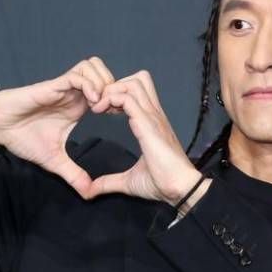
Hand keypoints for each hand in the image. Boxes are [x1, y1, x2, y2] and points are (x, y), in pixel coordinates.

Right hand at [0, 57, 115, 198]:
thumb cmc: (22, 137)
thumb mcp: (54, 161)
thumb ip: (73, 175)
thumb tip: (88, 193)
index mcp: (78, 106)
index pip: (107, 91)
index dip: (118, 101)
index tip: (121, 119)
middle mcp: (74, 93)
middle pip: (106, 74)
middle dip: (115, 89)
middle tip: (115, 111)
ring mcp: (64, 87)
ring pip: (93, 67)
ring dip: (103, 84)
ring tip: (102, 107)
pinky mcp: (53, 85)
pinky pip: (78, 74)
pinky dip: (89, 85)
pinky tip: (92, 103)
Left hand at [85, 70, 207, 205]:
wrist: (180, 189)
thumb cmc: (162, 183)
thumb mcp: (129, 181)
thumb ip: (109, 182)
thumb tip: (91, 191)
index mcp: (152, 124)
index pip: (137, 92)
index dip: (117, 95)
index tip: (103, 111)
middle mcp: (154, 115)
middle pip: (137, 79)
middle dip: (115, 86)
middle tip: (101, 105)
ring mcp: (153, 118)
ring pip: (133, 83)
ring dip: (113, 90)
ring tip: (99, 107)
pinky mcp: (148, 124)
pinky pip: (127, 99)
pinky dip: (111, 99)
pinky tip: (101, 113)